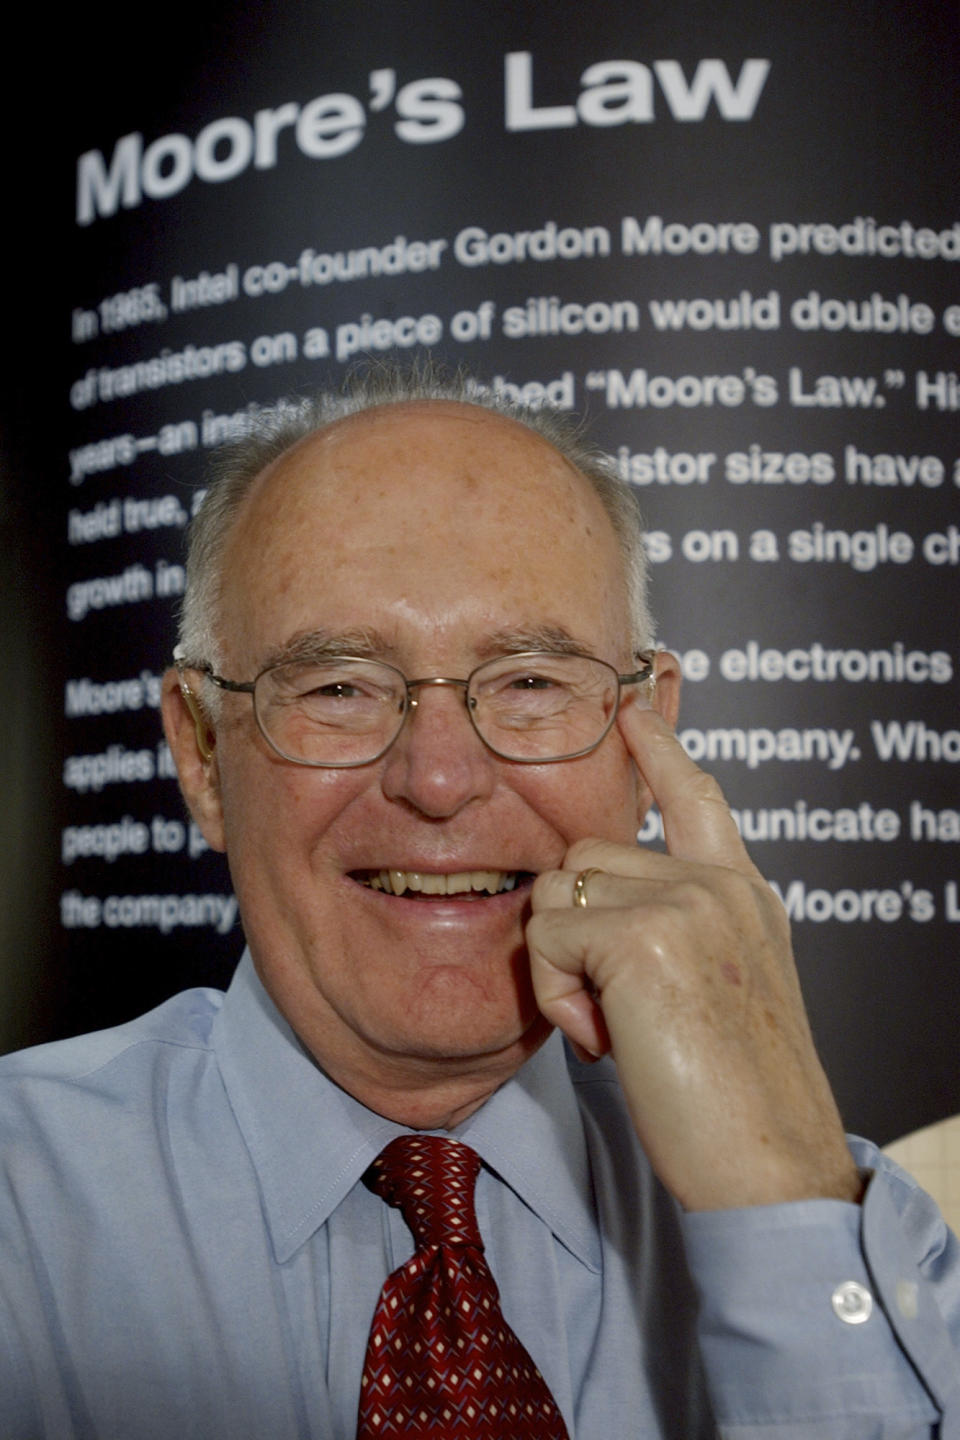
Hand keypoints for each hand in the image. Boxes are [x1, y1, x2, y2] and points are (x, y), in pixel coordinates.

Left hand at [526, 703, 860, 1210]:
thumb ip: (674, 937)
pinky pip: (548, 938)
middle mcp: (720, 886)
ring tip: (620, 1032)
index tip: (633, 704)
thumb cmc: (737, 1104)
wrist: (771, 1169)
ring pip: (558, 894)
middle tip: (620, 1018)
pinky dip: (559, 997)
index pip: (696, 797)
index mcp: (744, 897)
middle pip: (586, 856)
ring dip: (566, 968)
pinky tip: (608, 1042)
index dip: (660, 748)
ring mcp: (687, 902)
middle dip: (576, 934)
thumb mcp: (718, 994)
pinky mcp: (643, 934)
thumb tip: (595, 916)